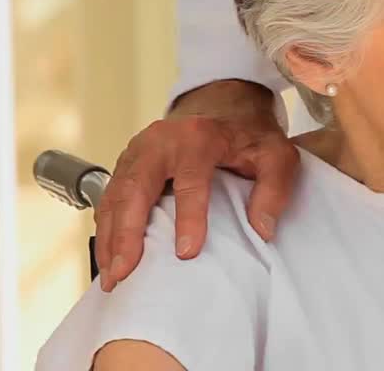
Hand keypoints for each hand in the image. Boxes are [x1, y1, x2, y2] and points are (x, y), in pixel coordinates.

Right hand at [93, 81, 297, 291]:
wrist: (224, 106)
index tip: (186, 254)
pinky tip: (108, 257)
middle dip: (128, 233)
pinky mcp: (127, 162)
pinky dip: (107, 228)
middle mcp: (160, 141)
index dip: (189, 218)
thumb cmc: (248, 135)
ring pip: (116, 195)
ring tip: (112, 277)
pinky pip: (110, 197)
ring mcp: (138, 151)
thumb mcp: (276, 154)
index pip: (191, 180)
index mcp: (199, 137)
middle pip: (137, 187)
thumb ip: (275, 188)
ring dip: (110, 237)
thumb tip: (262, 230)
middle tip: (125, 273)